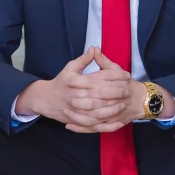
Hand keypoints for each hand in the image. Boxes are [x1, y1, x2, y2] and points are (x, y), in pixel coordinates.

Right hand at [14, 47, 134, 130]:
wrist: (47, 99)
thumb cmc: (61, 82)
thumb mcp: (70, 68)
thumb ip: (83, 59)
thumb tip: (94, 48)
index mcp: (77, 81)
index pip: (100, 77)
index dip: (115, 76)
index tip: (127, 75)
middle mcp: (77, 95)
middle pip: (100, 94)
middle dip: (116, 92)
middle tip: (127, 91)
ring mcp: (77, 109)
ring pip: (97, 111)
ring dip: (112, 109)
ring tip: (123, 104)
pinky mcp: (78, 120)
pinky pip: (94, 125)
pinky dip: (106, 125)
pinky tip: (117, 123)